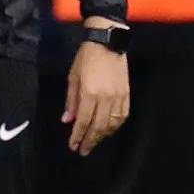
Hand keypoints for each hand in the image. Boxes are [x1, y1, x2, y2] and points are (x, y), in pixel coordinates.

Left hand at [62, 40, 128, 154]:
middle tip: (83, 150)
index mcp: (89, 93)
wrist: (107, 43)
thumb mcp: (72, 78)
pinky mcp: (126, 94)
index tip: (73, 146)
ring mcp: (118, 96)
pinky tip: (108, 130)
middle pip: (98, 126)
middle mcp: (105, 97)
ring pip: (111, 124)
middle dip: (90, 140)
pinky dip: (115, 126)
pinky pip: (122, 116)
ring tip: (94, 141)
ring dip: (102, 136)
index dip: (77, 136)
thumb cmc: (86, 58)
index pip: (83, 121)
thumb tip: (67, 120)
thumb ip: (71, 101)